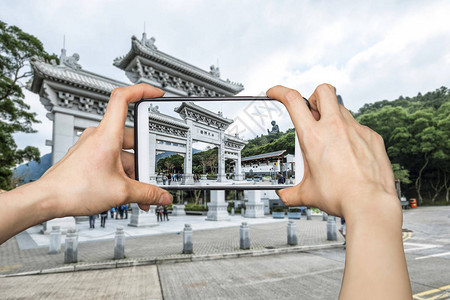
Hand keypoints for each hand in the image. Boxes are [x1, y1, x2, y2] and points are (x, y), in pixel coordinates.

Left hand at [40, 84, 171, 216]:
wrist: (48, 199)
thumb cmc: (73, 189)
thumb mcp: (121, 192)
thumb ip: (147, 193)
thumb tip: (163, 196)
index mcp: (107, 135)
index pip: (123, 98)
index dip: (142, 91)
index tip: (157, 94)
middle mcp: (98, 136)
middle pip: (131, 137)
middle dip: (144, 159)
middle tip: (150, 173)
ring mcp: (92, 146)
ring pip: (122, 153)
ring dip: (133, 172)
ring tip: (138, 192)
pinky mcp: (88, 157)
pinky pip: (112, 160)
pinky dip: (122, 174)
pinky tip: (126, 191)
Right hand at [267, 84, 397, 217]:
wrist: (370, 203)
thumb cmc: (340, 196)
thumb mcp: (307, 194)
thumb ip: (291, 192)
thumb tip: (284, 195)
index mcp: (313, 137)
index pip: (293, 100)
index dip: (281, 91)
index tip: (276, 92)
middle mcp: (335, 127)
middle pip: (323, 91)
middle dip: (313, 96)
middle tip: (312, 112)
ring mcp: (356, 130)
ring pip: (341, 109)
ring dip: (332, 117)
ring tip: (331, 140)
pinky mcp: (372, 137)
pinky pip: (358, 127)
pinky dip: (350, 135)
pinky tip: (350, 153)